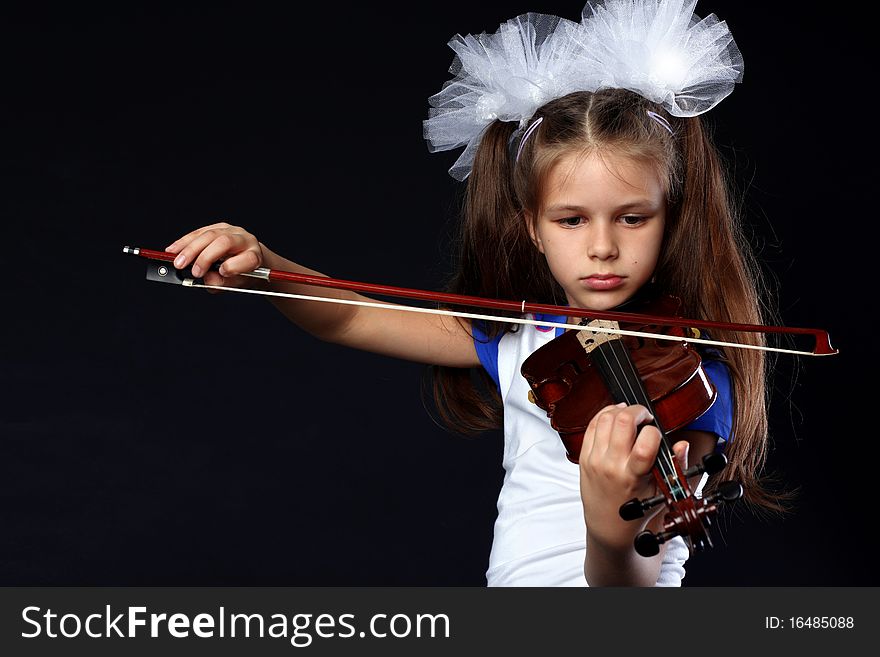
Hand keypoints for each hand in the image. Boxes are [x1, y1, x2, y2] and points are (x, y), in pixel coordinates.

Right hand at [165, 222, 263, 289]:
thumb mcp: (238, 284)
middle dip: (205, 257)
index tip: (222, 273)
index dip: (234, 266)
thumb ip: (224, 283)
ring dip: (190, 249)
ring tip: (177, 262)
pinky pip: (199, 232)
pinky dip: (184, 242)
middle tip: (193, 272)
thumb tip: (207, 279)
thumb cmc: (244, 273)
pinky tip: (173, 250)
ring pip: (209, 235)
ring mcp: (231, 230)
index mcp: (255, 255)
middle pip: (224, 242)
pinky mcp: (217, 227)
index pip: (249, 258)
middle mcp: (245, 239)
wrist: (249, 259)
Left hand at [579, 403, 688, 550]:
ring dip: (620, 410)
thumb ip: (674, 466)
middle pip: (622, 422)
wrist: (607, 524)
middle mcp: (612, 466)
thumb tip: (682, 444)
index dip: (654, 432)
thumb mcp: (660, 491)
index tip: (657, 434)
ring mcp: (595, 460)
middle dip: (638, 411)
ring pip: (605, 419)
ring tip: (630, 416)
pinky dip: (604, 415)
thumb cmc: (636, 508)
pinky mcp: (584, 457)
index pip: (645, 444)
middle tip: (645, 417)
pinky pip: (592, 426)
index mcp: (633, 477)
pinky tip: (615, 417)